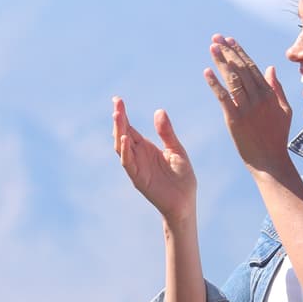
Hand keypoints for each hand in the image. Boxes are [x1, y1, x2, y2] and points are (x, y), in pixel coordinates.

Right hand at [112, 97, 195, 223]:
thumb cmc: (182, 177)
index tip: (117, 99)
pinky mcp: (138, 178)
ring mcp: (136, 166)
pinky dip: (125, 151)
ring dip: (118, 131)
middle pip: (123, 134)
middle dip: (119, 119)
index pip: (129, 127)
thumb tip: (159, 111)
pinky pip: (128, 163)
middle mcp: (138, 155)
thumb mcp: (177, 150)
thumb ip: (167, 133)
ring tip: (118, 116)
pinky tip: (124, 139)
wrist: (185, 202)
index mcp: (146, 147)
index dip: (122, 114)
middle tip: (117, 103)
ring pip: (121, 147)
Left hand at [204, 34, 292, 173]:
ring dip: (221, 62)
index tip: (230, 40)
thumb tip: (270, 68)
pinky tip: (207, 72)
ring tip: (212, 47)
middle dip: (228, 51)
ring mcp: (247, 108)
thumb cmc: (277, 136)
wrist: (270, 160)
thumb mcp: (283, 110)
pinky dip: (215, 83)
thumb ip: (276, 88)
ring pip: (233, 80)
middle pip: (241, 69)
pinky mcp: (235, 120)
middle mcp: (259, 98)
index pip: (252, 67)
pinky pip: (223, 98)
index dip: (240, 52)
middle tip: (216, 38)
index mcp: (269, 94)